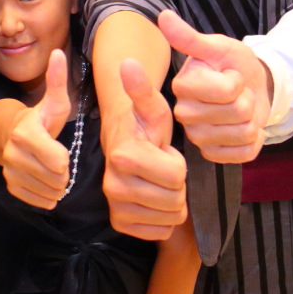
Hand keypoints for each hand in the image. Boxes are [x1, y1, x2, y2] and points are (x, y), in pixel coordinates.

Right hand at [1, 49, 71, 208]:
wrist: (8, 135)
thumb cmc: (39, 119)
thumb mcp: (52, 101)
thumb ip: (57, 80)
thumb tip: (58, 52)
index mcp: (25, 134)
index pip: (57, 161)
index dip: (65, 159)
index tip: (63, 151)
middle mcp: (13, 155)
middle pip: (56, 179)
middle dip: (63, 173)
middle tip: (59, 160)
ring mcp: (10, 172)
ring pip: (49, 192)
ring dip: (57, 185)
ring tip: (53, 170)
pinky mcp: (11, 187)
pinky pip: (40, 201)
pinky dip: (48, 195)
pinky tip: (46, 181)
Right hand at [103, 58, 186, 240]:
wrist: (125, 145)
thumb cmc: (145, 125)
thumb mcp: (152, 106)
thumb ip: (142, 88)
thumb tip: (127, 62)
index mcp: (124, 156)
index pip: (177, 176)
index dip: (178, 164)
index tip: (164, 152)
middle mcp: (114, 184)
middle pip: (175, 201)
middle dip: (177, 184)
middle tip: (163, 168)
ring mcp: (115, 206)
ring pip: (170, 218)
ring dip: (172, 201)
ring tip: (158, 181)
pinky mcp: (119, 222)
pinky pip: (159, 232)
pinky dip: (163, 219)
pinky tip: (153, 198)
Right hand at [160, 10, 270, 163]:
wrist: (250, 87)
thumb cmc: (233, 65)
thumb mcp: (218, 47)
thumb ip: (190, 38)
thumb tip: (163, 16)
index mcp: (183, 86)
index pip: (227, 91)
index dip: (238, 81)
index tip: (229, 74)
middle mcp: (184, 114)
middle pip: (237, 113)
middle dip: (247, 100)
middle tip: (237, 92)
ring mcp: (198, 137)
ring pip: (243, 133)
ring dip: (252, 119)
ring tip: (241, 109)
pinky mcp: (213, 154)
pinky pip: (244, 153)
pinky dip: (254, 140)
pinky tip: (244, 128)